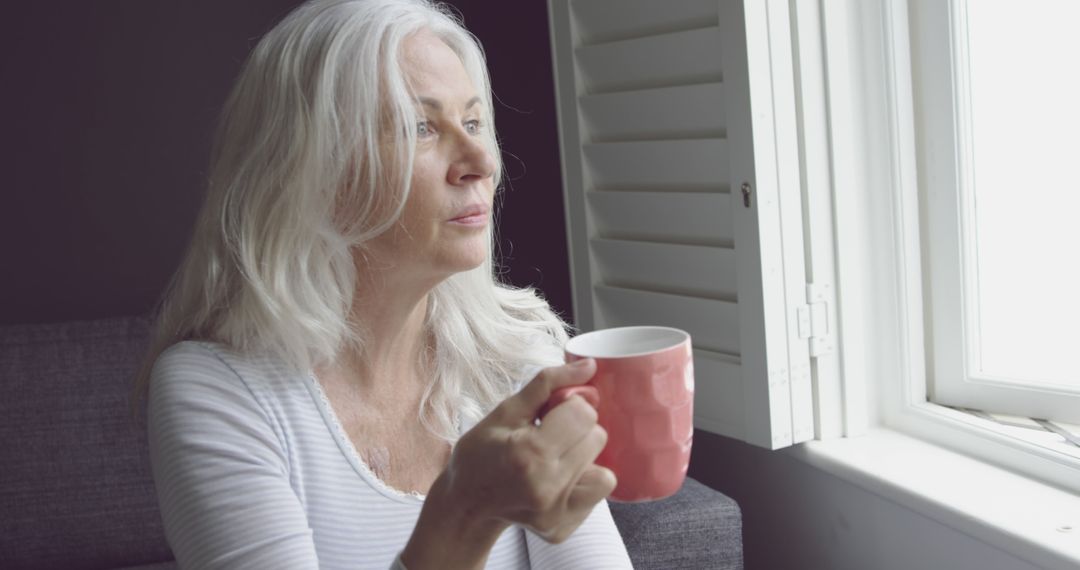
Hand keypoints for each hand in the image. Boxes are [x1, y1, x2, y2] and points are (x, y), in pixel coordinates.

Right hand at [401, 359, 615, 568]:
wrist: (465, 506)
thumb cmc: (480, 454)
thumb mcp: (506, 411)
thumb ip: (548, 384)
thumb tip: (589, 365)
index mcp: (530, 453)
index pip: (584, 414)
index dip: (570, 406)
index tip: (551, 413)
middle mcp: (548, 486)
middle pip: (597, 437)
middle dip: (577, 430)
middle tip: (550, 436)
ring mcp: (556, 512)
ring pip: (604, 465)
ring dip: (583, 457)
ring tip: (554, 459)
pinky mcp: (563, 527)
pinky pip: (599, 491)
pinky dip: (585, 479)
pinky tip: (559, 479)